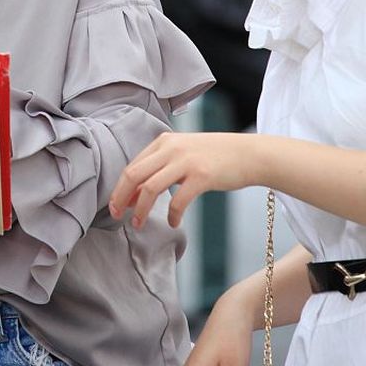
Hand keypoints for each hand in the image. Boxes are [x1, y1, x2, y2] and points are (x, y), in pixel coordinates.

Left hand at [108, 131, 263, 227]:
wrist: (249, 154)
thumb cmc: (215, 157)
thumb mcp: (183, 154)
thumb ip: (160, 168)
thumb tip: (135, 194)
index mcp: (164, 142)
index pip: (132, 166)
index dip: (120, 188)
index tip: (116, 205)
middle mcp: (171, 148)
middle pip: (134, 175)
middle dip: (121, 198)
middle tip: (117, 216)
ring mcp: (186, 161)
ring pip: (150, 188)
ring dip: (140, 210)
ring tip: (138, 223)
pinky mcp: (202, 176)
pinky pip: (178, 200)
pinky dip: (172, 215)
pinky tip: (174, 222)